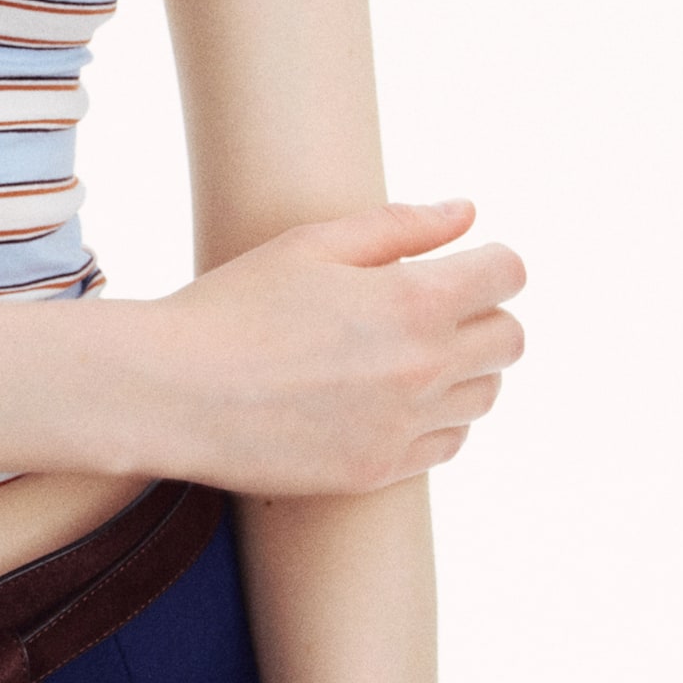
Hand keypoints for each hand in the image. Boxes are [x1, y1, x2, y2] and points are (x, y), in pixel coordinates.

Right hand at [108, 198, 525, 494]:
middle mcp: (424, 367)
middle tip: (435, 308)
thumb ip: (400, 226)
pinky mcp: (379, 469)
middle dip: (484, 314)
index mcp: (413, 300)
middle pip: (510, 339)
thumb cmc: (232, 306)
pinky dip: (436, 419)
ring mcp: (404, 426)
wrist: (172, 394)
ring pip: (486, 395)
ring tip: (408, 354)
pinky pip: (449, 443)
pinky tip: (391, 399)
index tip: (465, 264)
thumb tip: (467, 213)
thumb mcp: (311, 245)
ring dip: (464, 369)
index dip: (491, 262)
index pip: (508, 275)